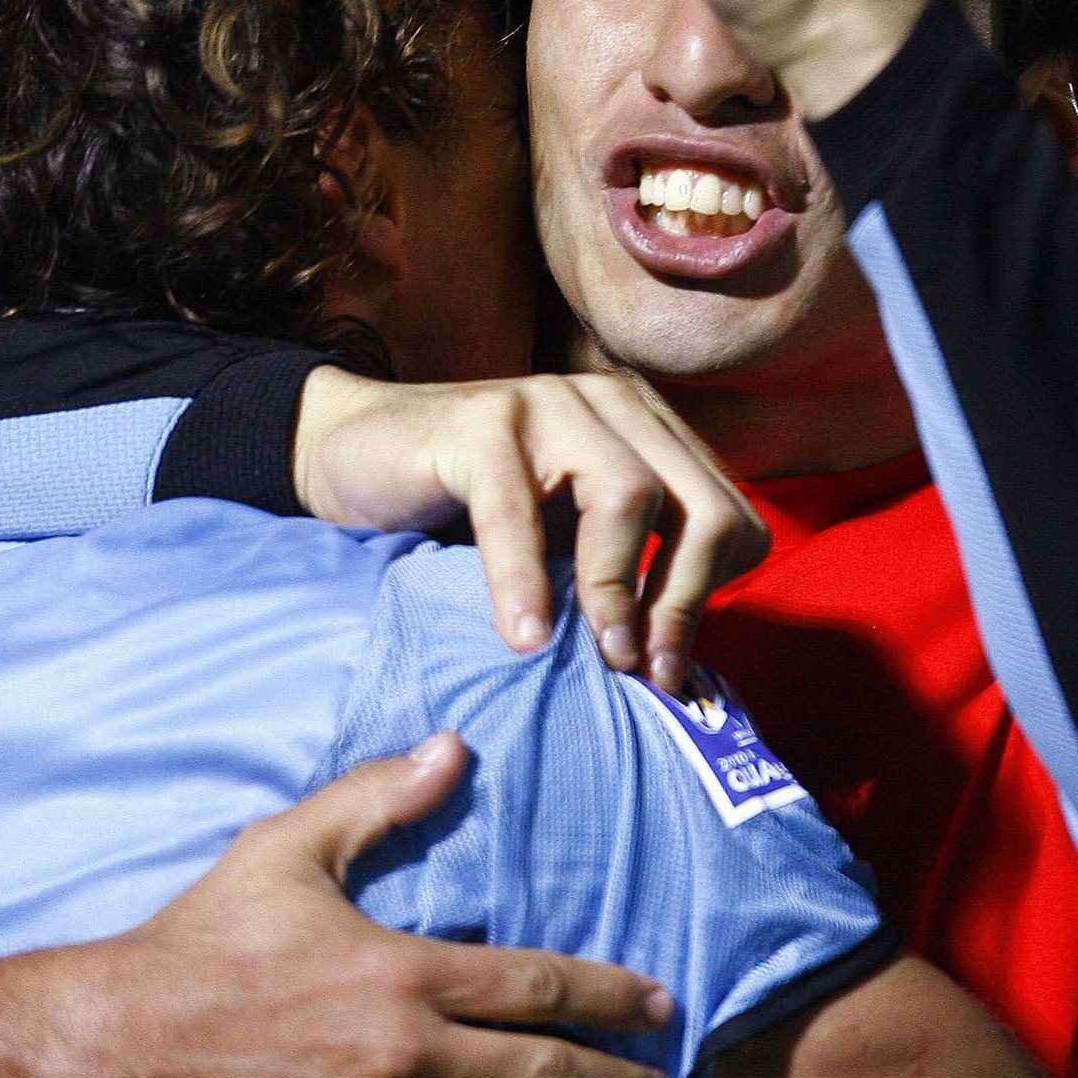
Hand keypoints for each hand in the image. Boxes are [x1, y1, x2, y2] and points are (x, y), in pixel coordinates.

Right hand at [71, 734, 674, 1077]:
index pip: (536, 985)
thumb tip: (454, 750)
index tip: (661, 1009)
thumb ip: (376, 799)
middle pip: (544, 1076)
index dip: (611, 997)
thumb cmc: (207, 938)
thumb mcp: (287, 850)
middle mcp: (405, 1053)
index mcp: (403, 969)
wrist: (120, 1043)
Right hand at [294, 367, 767, 688]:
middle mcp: (612, 404)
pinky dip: (526, 582)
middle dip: (686, 601)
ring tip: (602, 657)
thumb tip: (670, 668)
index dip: (713, 596)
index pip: (729, 515)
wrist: (348, 447)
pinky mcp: (483, 421)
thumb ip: (613, 570)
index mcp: (647, 431)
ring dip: (619, 591)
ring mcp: (549, 402)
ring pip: (629, 495)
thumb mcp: (558, 537)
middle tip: (651, 675)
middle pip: (701, 507)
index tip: (672, 666)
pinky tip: (524, 638)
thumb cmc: (461, 508)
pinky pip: (519, 510)